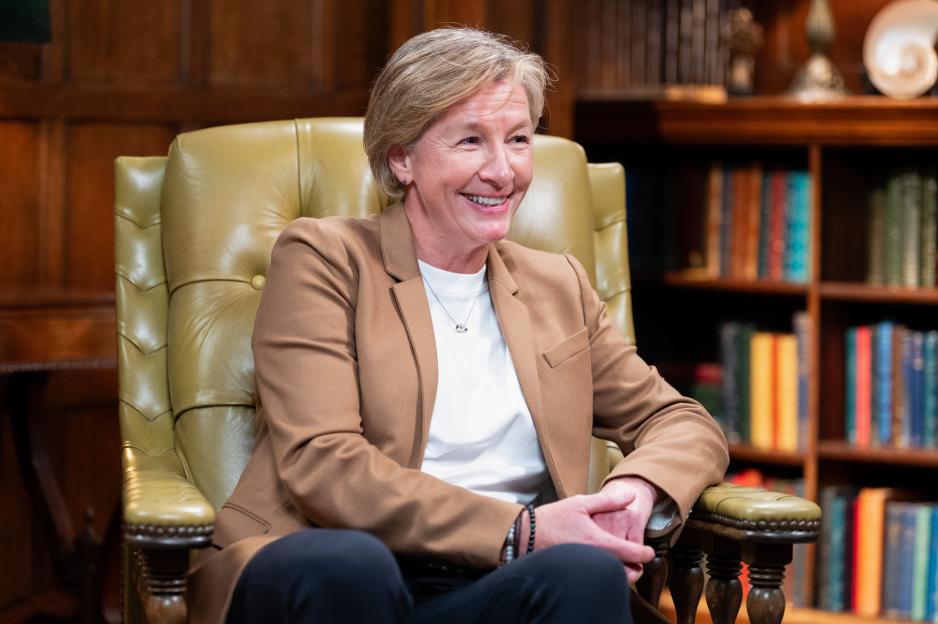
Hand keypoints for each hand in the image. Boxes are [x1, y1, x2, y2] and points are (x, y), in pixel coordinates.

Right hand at [523, 487, 654, 582]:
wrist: (526, 535)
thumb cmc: (552, 519)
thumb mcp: (581, 503)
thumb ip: (607, 501)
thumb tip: (630, 496)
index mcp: (597, 540)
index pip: (631, 552)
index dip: (645, 553)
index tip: (649, 551)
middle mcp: (593, 557)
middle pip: (625, 572)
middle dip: (635, 568)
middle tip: (639, 560)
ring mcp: (585, 566)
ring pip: (612, 576)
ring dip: (622, 571)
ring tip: (623, 561)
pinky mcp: (577, 571)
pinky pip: (597, 575)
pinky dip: (606, 572)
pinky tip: (603, 562)